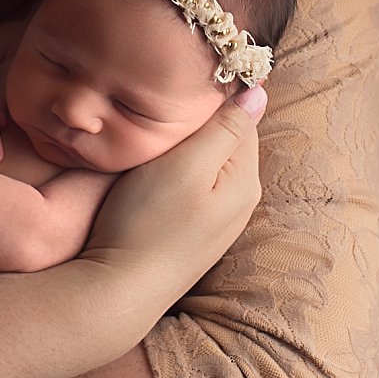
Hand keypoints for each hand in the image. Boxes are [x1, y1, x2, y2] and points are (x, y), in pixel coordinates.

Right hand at [82, 86, 264, 303]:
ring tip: (156, 139)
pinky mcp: (195, 234)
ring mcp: (219, 222)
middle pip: (227, 142)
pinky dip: (180, 173)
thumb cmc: (147, 222)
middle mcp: (241, 202)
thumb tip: (259, 90)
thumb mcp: (187, 164)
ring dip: (188, 149)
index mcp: (246, 180)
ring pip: (209, 165)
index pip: (242, 118)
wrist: (118, 289)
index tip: (179, 87)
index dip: (213, 97)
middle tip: (161, 109)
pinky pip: (196, 188)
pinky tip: (155, 175)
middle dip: (201, 123)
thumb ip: (225, 127)